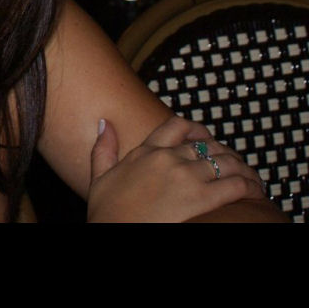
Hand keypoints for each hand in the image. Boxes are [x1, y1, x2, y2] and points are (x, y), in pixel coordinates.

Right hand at [87, 116, 266, 222]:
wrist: (114, 231)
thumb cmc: (107, 212)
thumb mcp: (100, 176)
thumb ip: (103, 148)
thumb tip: (105, 122)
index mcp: (145, 151)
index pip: (177, 125)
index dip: (197, 129)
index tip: (205, 138)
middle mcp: (167, 157)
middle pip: (207, 144)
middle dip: (224, 153)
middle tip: (233, 164)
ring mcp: (184, 176)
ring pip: (225, 161)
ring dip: (241, 168)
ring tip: (249, 178)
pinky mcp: (200, 197)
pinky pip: (234, 184)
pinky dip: (250, 185)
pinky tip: (254, 192)